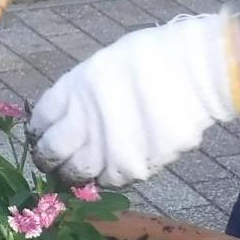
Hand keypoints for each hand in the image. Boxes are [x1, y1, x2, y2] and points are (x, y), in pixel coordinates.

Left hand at [30, 14, 239, 188]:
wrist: (198, 71)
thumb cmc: (150, 59)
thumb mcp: (101, 66)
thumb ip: (78, 95)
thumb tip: (63, 121)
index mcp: (73, 92)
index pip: (40, 123)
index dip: (41, 131)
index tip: (46, 135)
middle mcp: (83, 123)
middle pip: (51, 154)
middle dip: (51, 159)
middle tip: (57, 160)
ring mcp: (108, 150)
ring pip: (80, 175)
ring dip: (80, 171)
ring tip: (92, 162)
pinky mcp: (134, 168)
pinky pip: (114, 180)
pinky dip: (112, 174)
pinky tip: (120, 160)